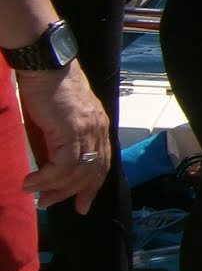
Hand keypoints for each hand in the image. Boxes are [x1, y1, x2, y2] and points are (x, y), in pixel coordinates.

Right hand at [17, 63, 109, 212]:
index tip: (82, 205)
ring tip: (36, 195)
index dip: (92, 186)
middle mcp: (98, 130)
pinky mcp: (72, 131)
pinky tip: (31, 182)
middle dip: (73, 193)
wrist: (46, 65)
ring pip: (78, 172)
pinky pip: (63, 166)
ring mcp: (88, 130)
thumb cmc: (48, 87)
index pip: (102, 162)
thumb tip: (49, 163)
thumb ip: (61, 139)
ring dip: (55, 188)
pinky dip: (46, 178)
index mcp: (98, 126)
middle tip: (51, 203)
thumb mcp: (59, 118)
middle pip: (93, 171)